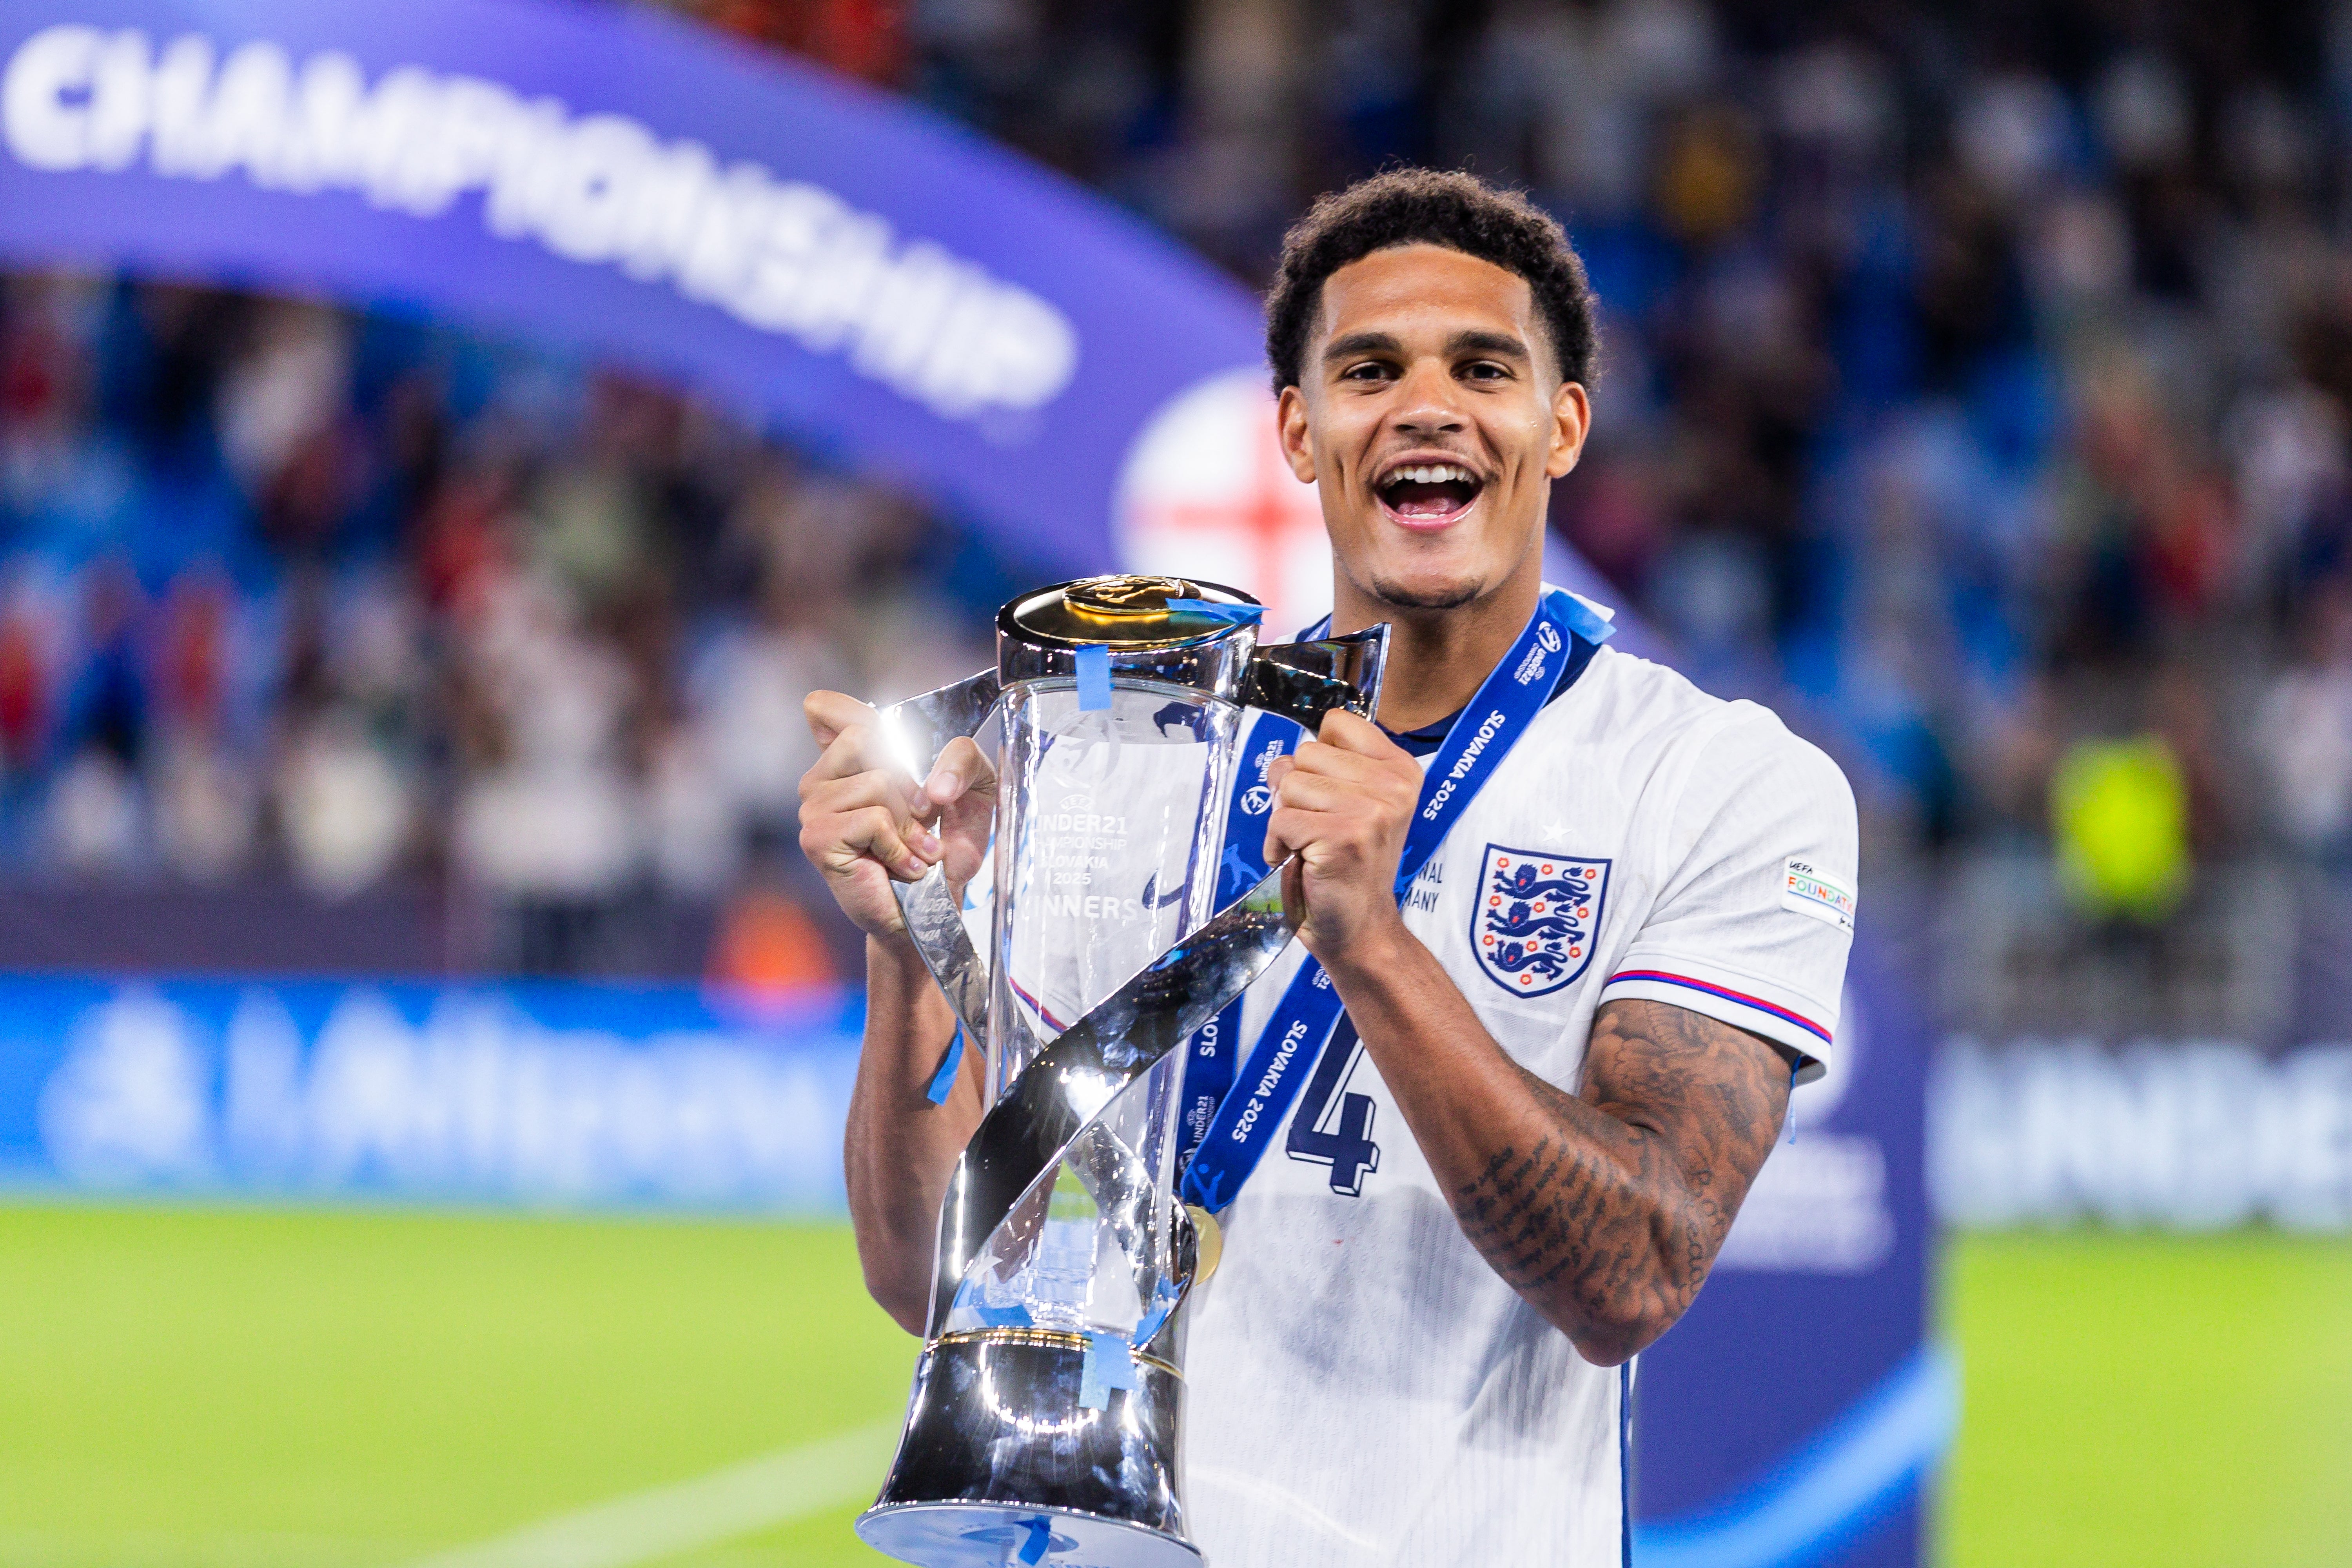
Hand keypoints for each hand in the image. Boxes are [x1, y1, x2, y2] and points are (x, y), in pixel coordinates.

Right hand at [797, 690, 995, 942]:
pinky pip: (873, 819)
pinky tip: (902, 868)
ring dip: (910, 824)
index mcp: (846, 761)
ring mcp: (813, 808)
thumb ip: (963, 757)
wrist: (932, 912)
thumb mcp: (972, 789)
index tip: (889, 748)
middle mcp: (821, 780)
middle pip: (867, 735)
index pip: (824, 707)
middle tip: (918, 820)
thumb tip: (934, 787)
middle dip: (909, 781)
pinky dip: (900, 846)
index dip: (853, 712)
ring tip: (911, 850)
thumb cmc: (943, 850)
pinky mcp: (817, 838)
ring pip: (877, 781)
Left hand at [1263, 709, 1421, 959]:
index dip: (1318, 757)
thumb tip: (1282, 762)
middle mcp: (1393, 786)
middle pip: (1306, 753)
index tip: (1330, 793)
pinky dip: (1278, 845)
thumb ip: (1325, 768)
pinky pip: (1280, 819)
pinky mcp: (1342, 836)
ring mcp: (1371, 811)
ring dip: (1286, 819)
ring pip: (1289, 784)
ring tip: (1311, 846)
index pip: (1337, 723)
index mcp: (1400, 769)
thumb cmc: (1348, 864)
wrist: (1359, 927)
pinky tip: (1301, 862)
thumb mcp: (1351, 803)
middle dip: (1297, 792)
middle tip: (1318, 827)